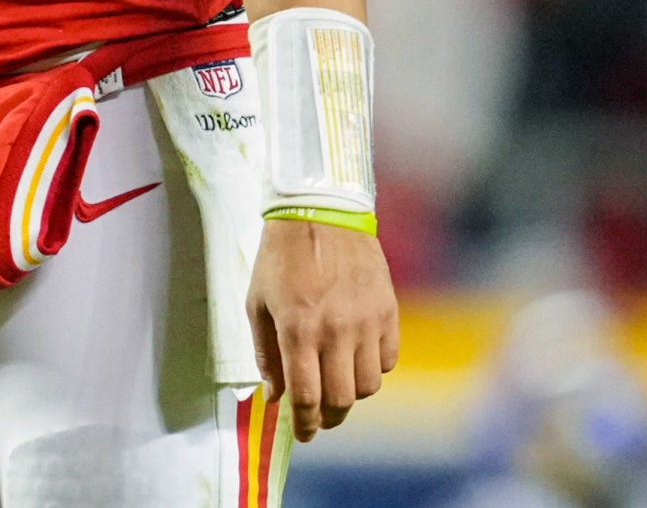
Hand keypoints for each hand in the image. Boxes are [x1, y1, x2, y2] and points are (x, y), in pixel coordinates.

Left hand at [247, 216, 400, 440]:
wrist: (320, 212)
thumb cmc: (280, 257)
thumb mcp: (257, 302)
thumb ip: (265, 353)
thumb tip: (274, 396)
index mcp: (298, 329)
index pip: (307, 396)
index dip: (305, 424)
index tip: (302, 433)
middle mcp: (336, 331)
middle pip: (341, 400)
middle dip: (328, 418)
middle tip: (318, 419)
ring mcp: (367, 322)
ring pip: (368, 385)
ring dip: (350, 394)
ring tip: (335, 384)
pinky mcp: (389, 312)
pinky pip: (388, 360)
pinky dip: (373, 368)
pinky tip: (356, 358)